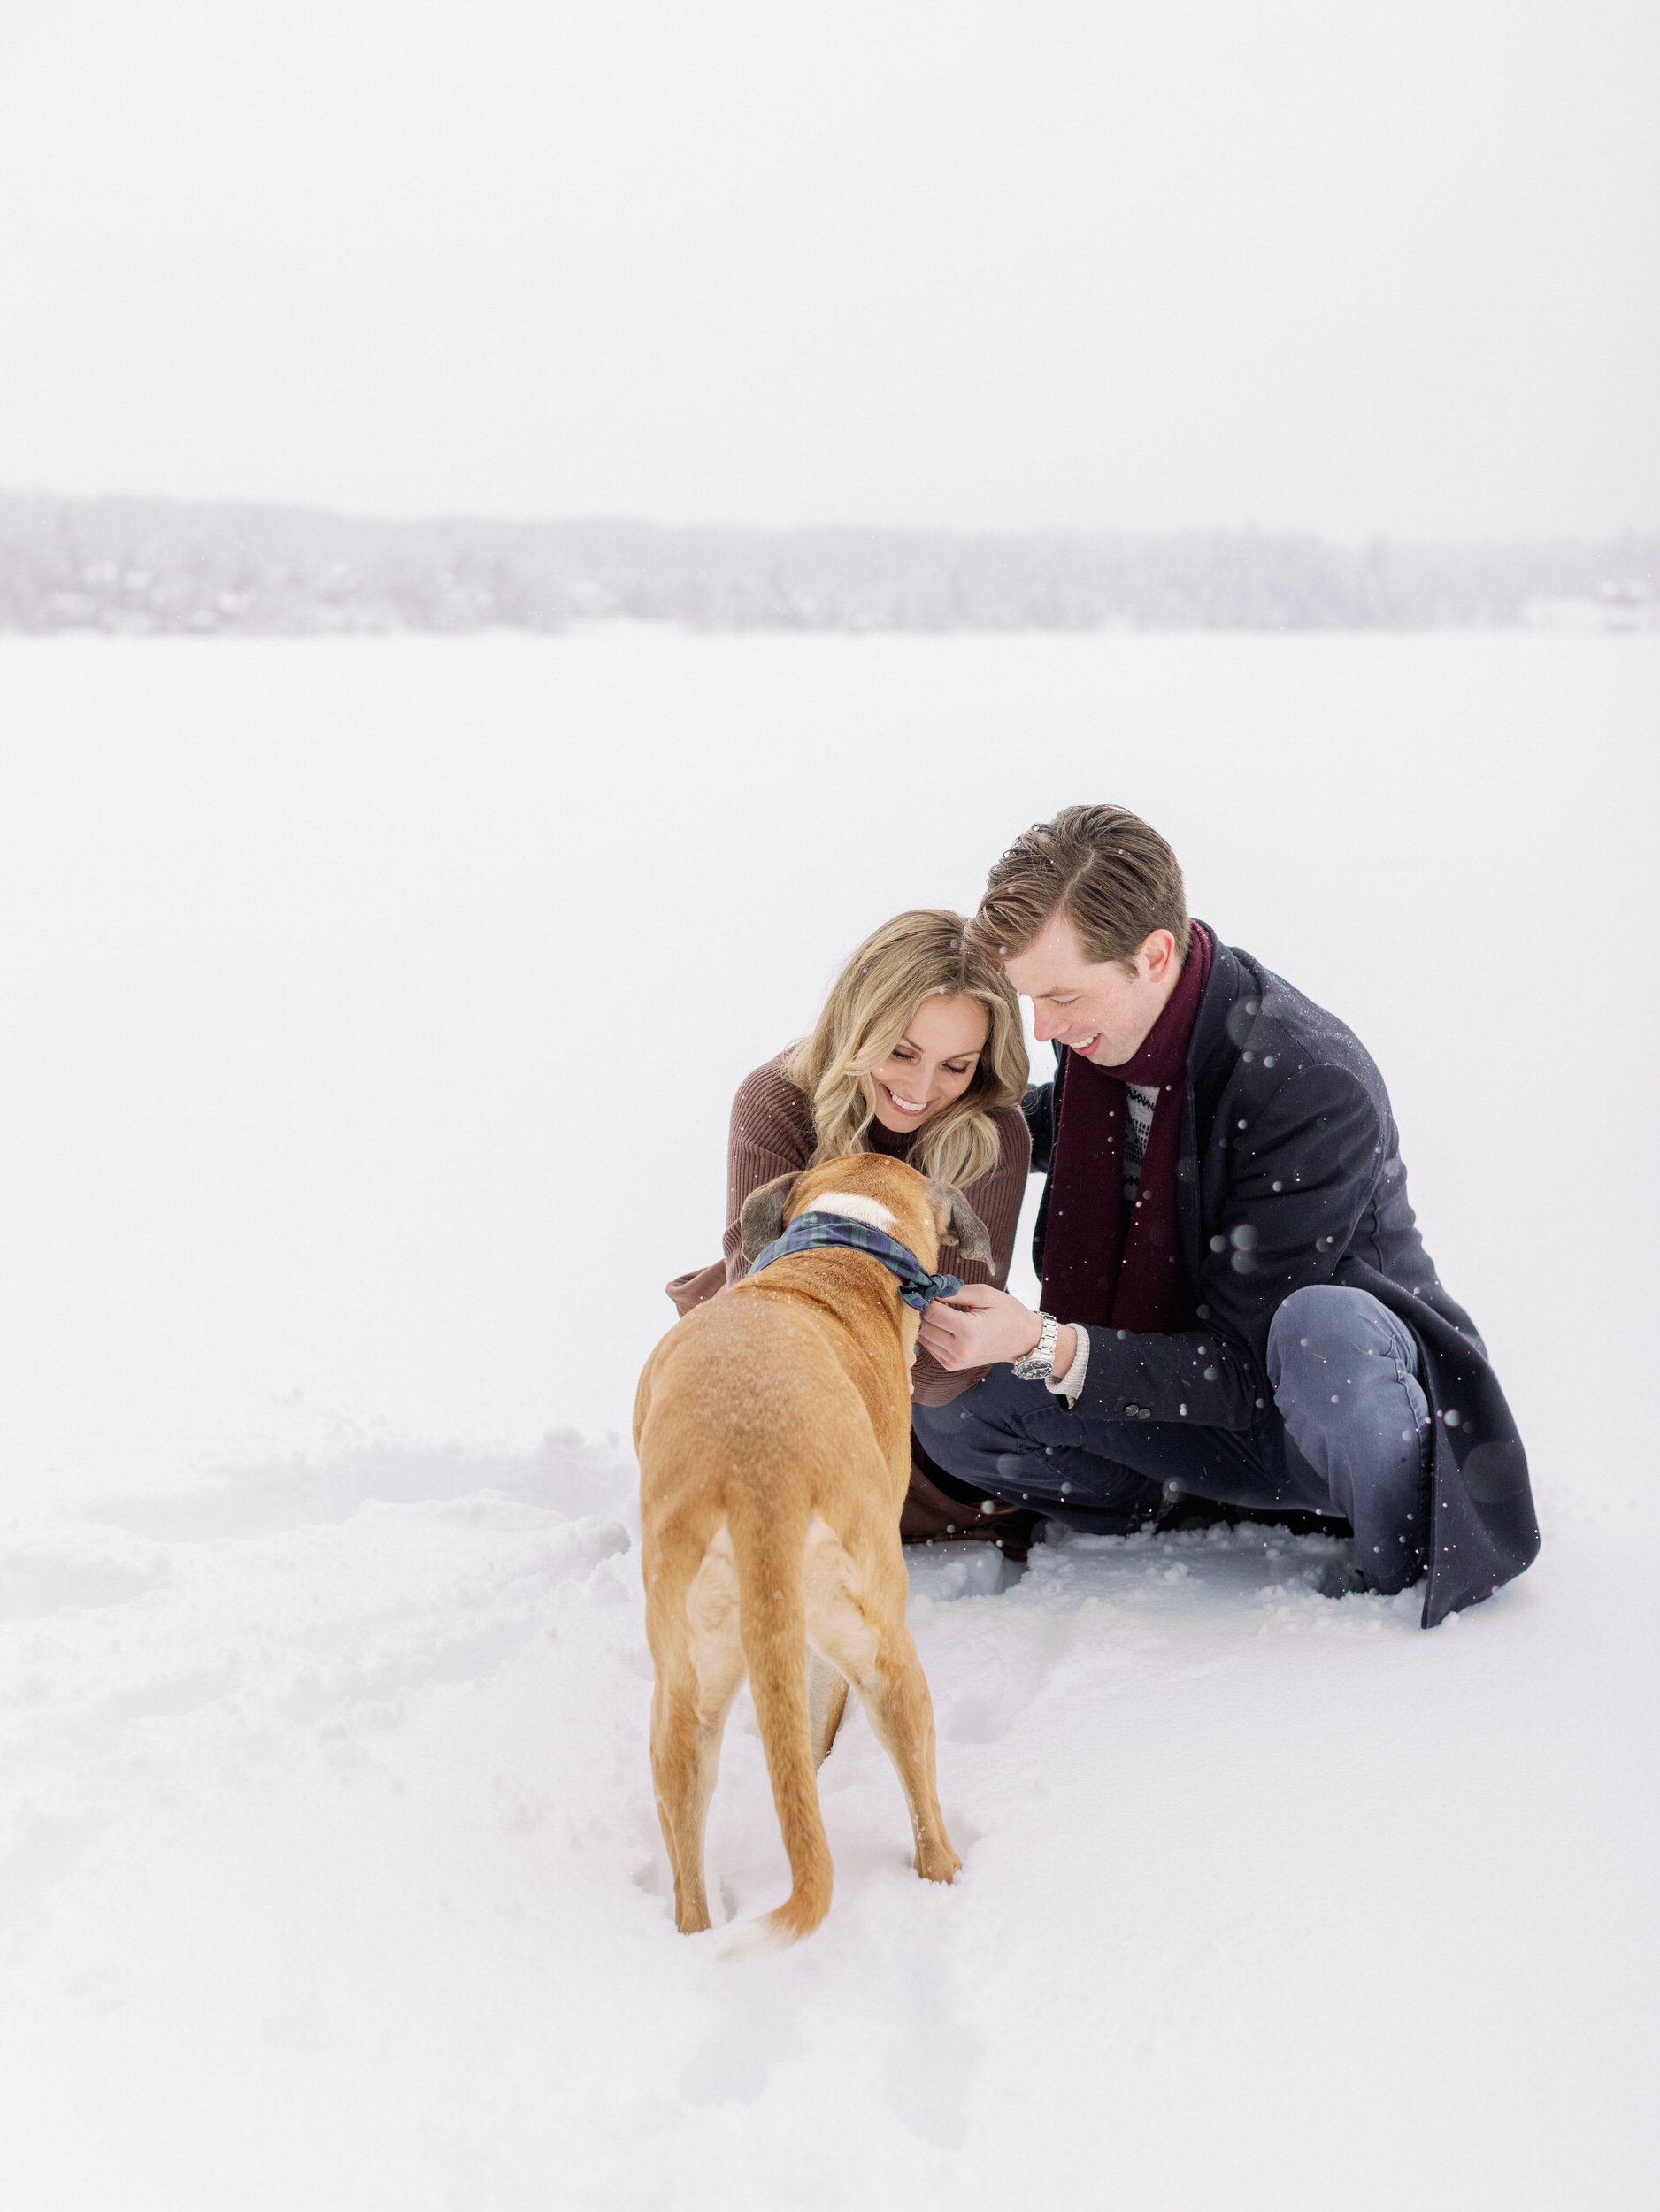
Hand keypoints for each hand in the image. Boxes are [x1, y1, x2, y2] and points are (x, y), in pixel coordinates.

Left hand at [918, 1283, 1045, 1370]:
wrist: (1023, 1340)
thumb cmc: (1007, 1314)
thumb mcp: (984, 1294)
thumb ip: (954, 1291)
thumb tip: (930, 1288)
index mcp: (968, 1331)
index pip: (931, 1312)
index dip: (926, 1298)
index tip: (929, 1288)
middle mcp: (958, 1350)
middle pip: (923, 1326)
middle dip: (924, 1310)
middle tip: (932, 1297)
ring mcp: (954, 1361)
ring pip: (923, 1338)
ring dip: (927, 1322)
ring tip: (941, 1310)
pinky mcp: (952, 1365)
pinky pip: (930, 1347)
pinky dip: (932, 1334)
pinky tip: (945, 1324)